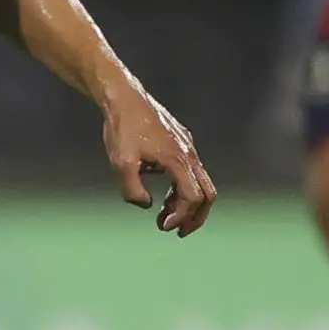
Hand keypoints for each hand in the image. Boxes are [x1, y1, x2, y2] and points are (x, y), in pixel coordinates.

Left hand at [100, 84, 215, 236]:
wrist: (124, 98)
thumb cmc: (122, 128)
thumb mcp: (121, 163)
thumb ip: (132, 190)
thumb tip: (147, 205)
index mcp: (178, 160)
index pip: (193, 197)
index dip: (181, 216)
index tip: (162, 226)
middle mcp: (189, 155)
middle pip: (208, 194)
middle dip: (195, 217)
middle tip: (176, 231)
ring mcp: (187, 148)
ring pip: (200, 184)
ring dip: (186, 205)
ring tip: (163, 217)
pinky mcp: (181, 144)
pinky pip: (191, 173)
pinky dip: (182, 190)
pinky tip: (163, 195)